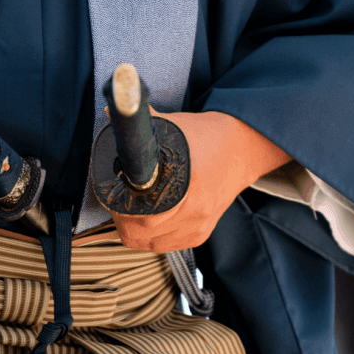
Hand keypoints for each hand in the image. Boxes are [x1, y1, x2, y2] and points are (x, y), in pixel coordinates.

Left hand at [108, 107, 291, 252]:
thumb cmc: (207, 138)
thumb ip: (142, 122)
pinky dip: (152, 237)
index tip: (113, 196)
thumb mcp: (173, 125)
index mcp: (189, 185)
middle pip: (141, 234)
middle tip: (117, 204)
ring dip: (135, 231)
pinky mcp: (200, 234)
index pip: (142, 215)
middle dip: (122, 221)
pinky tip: (150, 220)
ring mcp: (198, 226)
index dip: (119, 209)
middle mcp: (195, 212)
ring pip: (150, 244)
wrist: (241, 150)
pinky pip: (165, 246)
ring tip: (131, 212)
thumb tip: (112, 107)